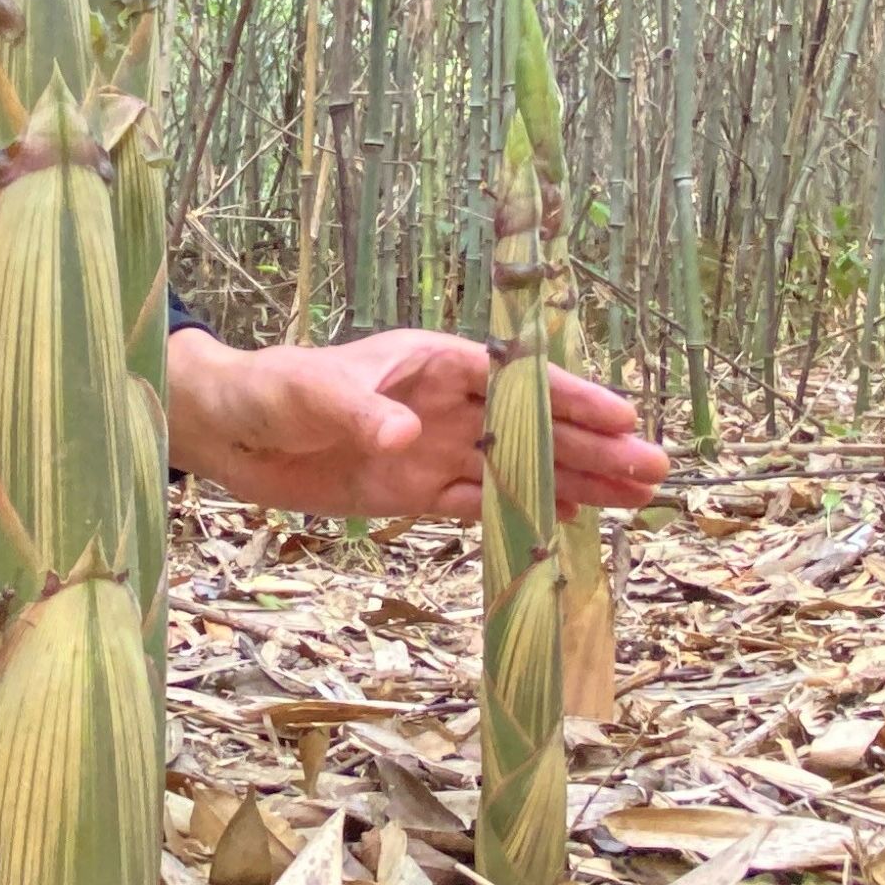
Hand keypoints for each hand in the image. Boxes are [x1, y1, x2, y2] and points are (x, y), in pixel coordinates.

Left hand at [167, 325, 672, 521]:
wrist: (228, 433)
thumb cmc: (269, 389)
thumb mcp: (312, 393)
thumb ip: (361, 413)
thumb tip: (409, 436)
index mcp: (433, 363)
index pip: (517, 380)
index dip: (572, 399)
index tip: (624, 415)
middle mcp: (446, 406)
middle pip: (534, 427)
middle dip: (595, 447)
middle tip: (656, 470)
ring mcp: (435, 451)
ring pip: (519, 468)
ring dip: (575, 482)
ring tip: (636, 499)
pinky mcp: (413, 491)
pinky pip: (479, 504)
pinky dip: (522, 512)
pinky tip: (571, 520)